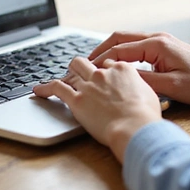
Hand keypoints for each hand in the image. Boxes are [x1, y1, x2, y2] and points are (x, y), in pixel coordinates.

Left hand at [32, 56, 161, 161]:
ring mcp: (89, 85)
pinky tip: (39, 90)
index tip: (103, 79)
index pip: (108, 63)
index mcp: (123, 69)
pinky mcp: (77, 100)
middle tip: (80, 75)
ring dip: (67, 73)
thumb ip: (139, 88)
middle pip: (87, 62)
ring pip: (72, 69)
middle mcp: (103, 73)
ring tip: (62, 79)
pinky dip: (46, 88)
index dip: (105, 71)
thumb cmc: (145, 116)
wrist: (135, 127)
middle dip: (83, 67)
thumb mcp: (150, 95)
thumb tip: (139, 92)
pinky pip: (57, 88)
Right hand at [89, 31, 189, 108]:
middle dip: (99, 51)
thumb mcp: (172, 88)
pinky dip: (123, 55)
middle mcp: (157, 39)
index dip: (98, 62)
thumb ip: (143, 82)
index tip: (84, 72)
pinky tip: (118, 68)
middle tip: (83, 65)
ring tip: (95, 67)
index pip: (118, 50)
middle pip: (119, 39)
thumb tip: (118, 79)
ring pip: (128, 42)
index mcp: (156, 45)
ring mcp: (162, 42)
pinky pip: (138, 48)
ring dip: (110, 52)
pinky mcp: (167, 50)